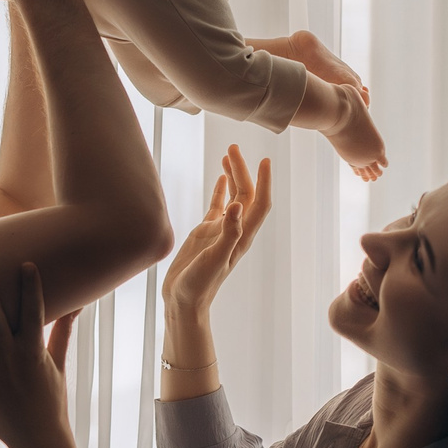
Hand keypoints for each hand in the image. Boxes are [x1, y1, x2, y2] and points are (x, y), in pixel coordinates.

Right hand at [161, 145, 270, 326]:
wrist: (183, 300)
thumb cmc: (199, 285)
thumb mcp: (214, 259)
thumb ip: (227, 233)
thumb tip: (238, 205)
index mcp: (241, 237)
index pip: (259, 204)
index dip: (264, 182)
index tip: (264, 160)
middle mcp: (235, 231)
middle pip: (246, 195)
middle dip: (243, 170)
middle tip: (233, 147)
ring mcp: (221, 231)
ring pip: (233, 197)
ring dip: (234, 175)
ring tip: (229, 153)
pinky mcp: (206, 233)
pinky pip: (218, 206)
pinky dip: (221, 190)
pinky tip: (221, 176)